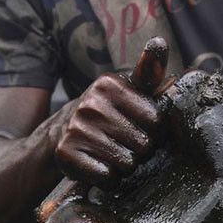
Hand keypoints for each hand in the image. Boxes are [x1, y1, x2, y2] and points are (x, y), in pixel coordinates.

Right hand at [54, 37, 169, 190]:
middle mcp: (91, 104)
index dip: (153, 130)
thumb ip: (149, 71)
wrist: (62, 133)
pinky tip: (100, 166)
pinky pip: (107, 177)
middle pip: (144, 145)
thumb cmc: (107, 112)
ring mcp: (76, 129)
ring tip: (112, 154)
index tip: (140, 127)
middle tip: (124, 143)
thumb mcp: (128, 89)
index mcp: (109, 85)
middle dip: (139, 150)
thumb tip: (159, 43)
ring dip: (125, 166)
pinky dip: (108, 179)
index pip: (156, 120)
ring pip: (127, 164)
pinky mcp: (66, 153)